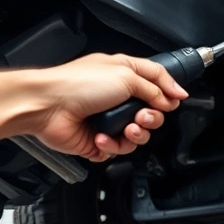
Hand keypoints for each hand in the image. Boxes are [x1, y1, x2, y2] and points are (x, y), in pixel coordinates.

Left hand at [30, 53, 188, 160]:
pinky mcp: (100, 140)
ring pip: (139, 135)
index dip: (170, 91)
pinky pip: (119, 149)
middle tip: (142, 116)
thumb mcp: (126, 76)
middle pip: (153, 113)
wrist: (47, 106)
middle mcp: (118, 96)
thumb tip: (173, 97)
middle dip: (152, 118)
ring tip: (125, 128)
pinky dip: (113, 144)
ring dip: (136, 134)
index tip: (176, 100)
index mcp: (125, 74)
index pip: (157, 81)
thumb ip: (154, 87)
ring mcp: (109, 119)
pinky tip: (102, 136)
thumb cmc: (77, 84)